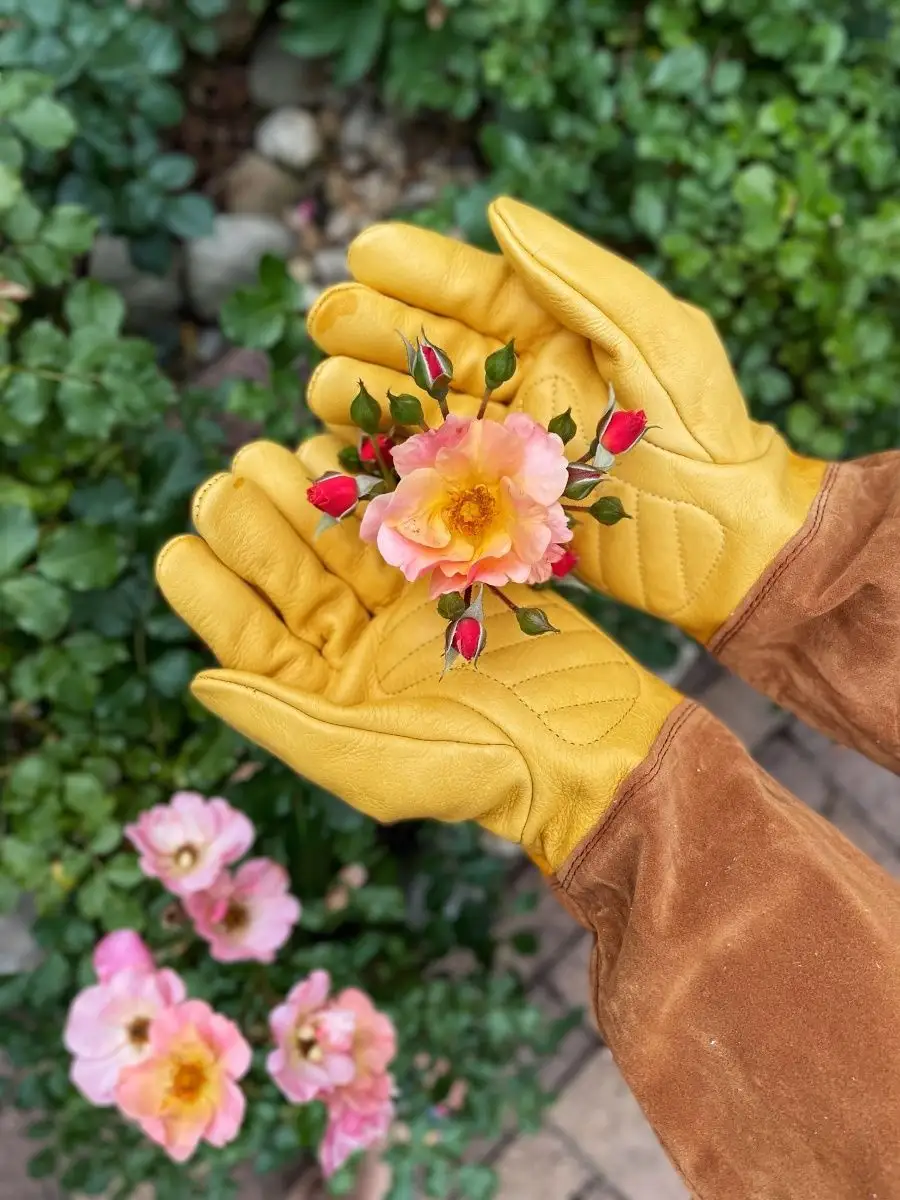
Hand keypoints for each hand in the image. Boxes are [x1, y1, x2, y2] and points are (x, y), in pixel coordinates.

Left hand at [155, 436, 678, 872]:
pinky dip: (371, 487)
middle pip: (290, 578)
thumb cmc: (480, 771)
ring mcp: (404, 605)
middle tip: (220, 484)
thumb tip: (199, 680)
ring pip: (339, 541)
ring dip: (302, 497)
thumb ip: (283, 721)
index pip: (253, 640)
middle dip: (252, 530)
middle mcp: (357, 648)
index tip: (177, 548)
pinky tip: (336, 450)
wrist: (588, 742)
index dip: (211, 595)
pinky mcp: (455, 571)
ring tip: (263, 454)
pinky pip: (402, 521)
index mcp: (328, 699)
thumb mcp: (369, 763)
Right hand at [306, 198, 826, 643]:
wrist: (725, 546)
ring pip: (417, 413)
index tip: (362, 250)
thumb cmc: (705, 436)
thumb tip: (497, 212)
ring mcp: (504, 449)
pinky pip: (426, 480)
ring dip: (365, 398)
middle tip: (324, 321)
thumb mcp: (655, 337)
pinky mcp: (496, 509)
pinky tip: (340, 453)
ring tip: (319, 388)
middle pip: (430, 351)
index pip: (476, 292)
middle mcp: (523, 386)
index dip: (417, 270)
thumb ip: (577, 274)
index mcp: (559, 334)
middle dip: (372, 331)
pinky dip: (381, 467)